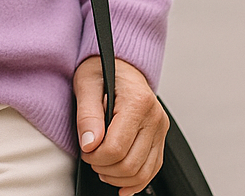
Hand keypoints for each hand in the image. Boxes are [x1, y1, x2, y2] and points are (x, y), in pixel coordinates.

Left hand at [73, 57, 168, 195]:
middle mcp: (154, 117)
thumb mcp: (86, 82)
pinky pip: (153, 169)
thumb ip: (87, 114)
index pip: (117, 148)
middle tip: (89, 157)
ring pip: (143, 172)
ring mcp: (160, 129)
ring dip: (119, 178)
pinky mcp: (160, 138)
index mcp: (137, 102)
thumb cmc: (101, 69)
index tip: (84, 151)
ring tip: (101, 167)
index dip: (96, 157)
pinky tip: (121, 183)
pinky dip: (136, 181)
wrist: (121, 63)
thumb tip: (89, 144)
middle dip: (105, 168)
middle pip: (130, 164)